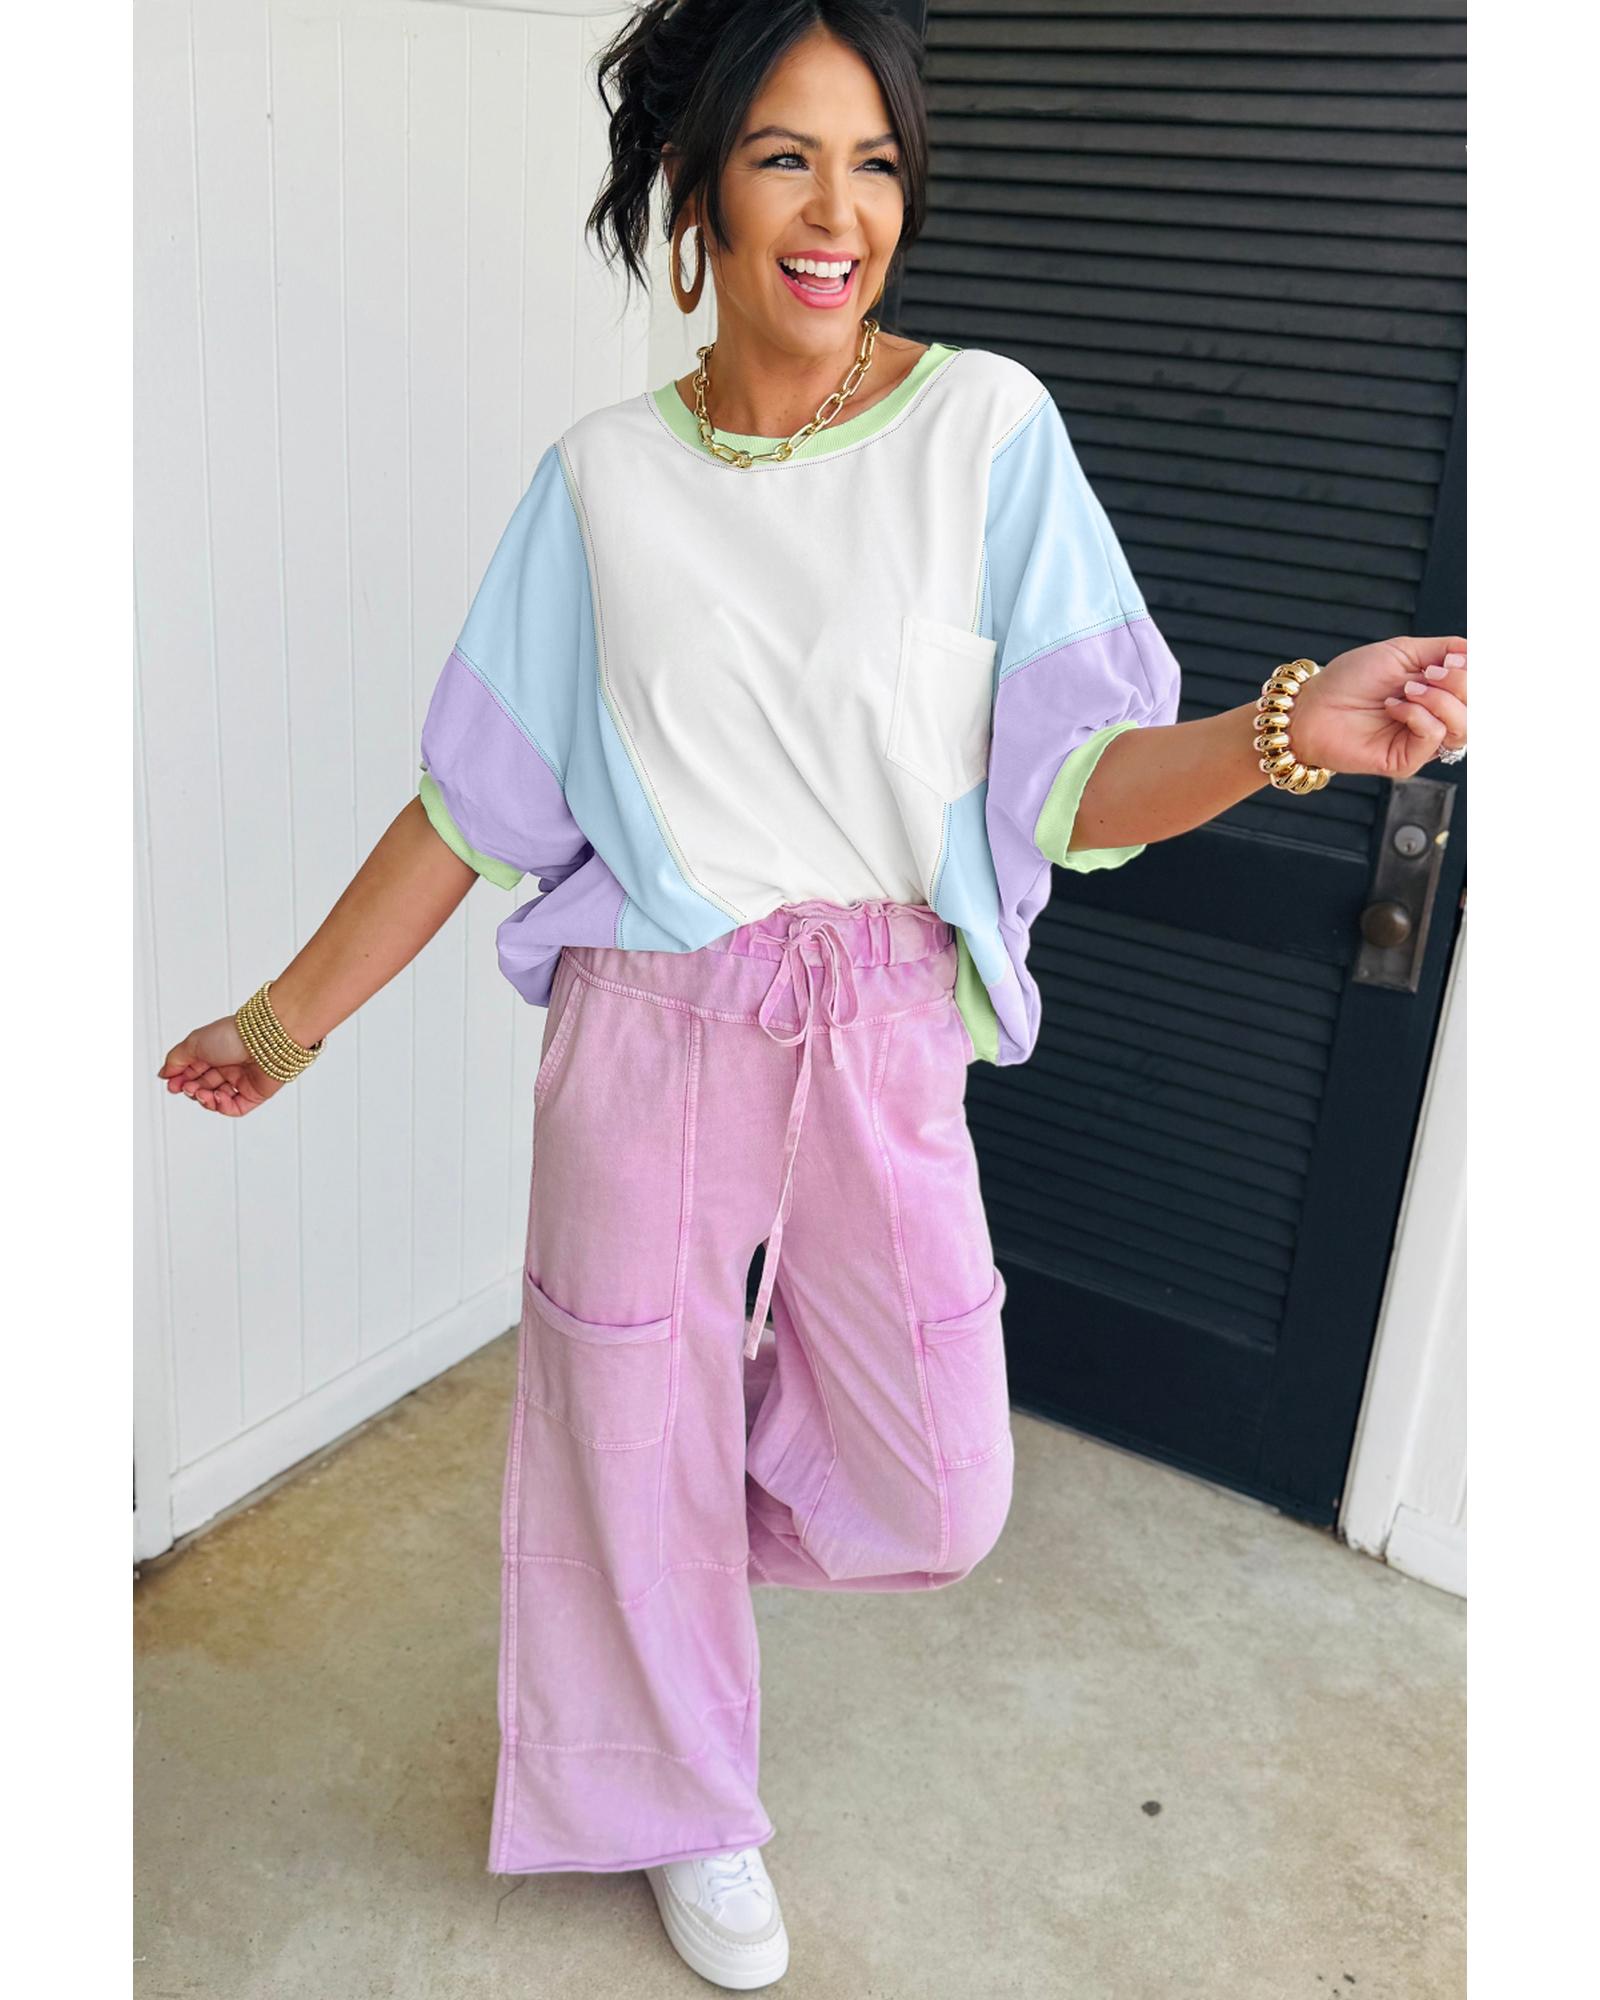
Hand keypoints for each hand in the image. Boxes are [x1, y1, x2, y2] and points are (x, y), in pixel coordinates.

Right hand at [158, 1014, 287, 1117]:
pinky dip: (222, 1107)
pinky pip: (235, 1108)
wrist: (264, 1040)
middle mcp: (227, 1066)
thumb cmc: (232, 1035)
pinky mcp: (254, 1093)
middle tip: (188, 1088)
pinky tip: (217, 1097)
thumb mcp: (193, 1044)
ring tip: (202, 1093)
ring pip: (217, 1100)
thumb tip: (164, 1074)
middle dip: (192, 1091)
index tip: (172, 1085)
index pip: (191, 1072)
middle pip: (202, 1087)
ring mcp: (241, 1080)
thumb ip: (176, 1060)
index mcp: (213, 1052)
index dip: (180, 1081)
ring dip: (205, 1100)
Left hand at [1286, 636, 1466, 779]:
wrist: (1313, 706)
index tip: (1453, 659)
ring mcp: (1424, 742)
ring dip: (1440, 699)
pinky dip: (1418, 715)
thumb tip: (1476, 651)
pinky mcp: (1408, 760)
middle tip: (1429, 673)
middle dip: (1460, 682)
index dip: (1475, 672)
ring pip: (1463, 726)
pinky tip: (1394, 706)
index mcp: (1440, 694)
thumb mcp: (1402, 652)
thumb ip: (1444, 650)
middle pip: (1477, 706)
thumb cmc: (1350, 679)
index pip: (1479, 688)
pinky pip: (1434, 736)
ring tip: (1408, 689)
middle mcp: (1437, 719)